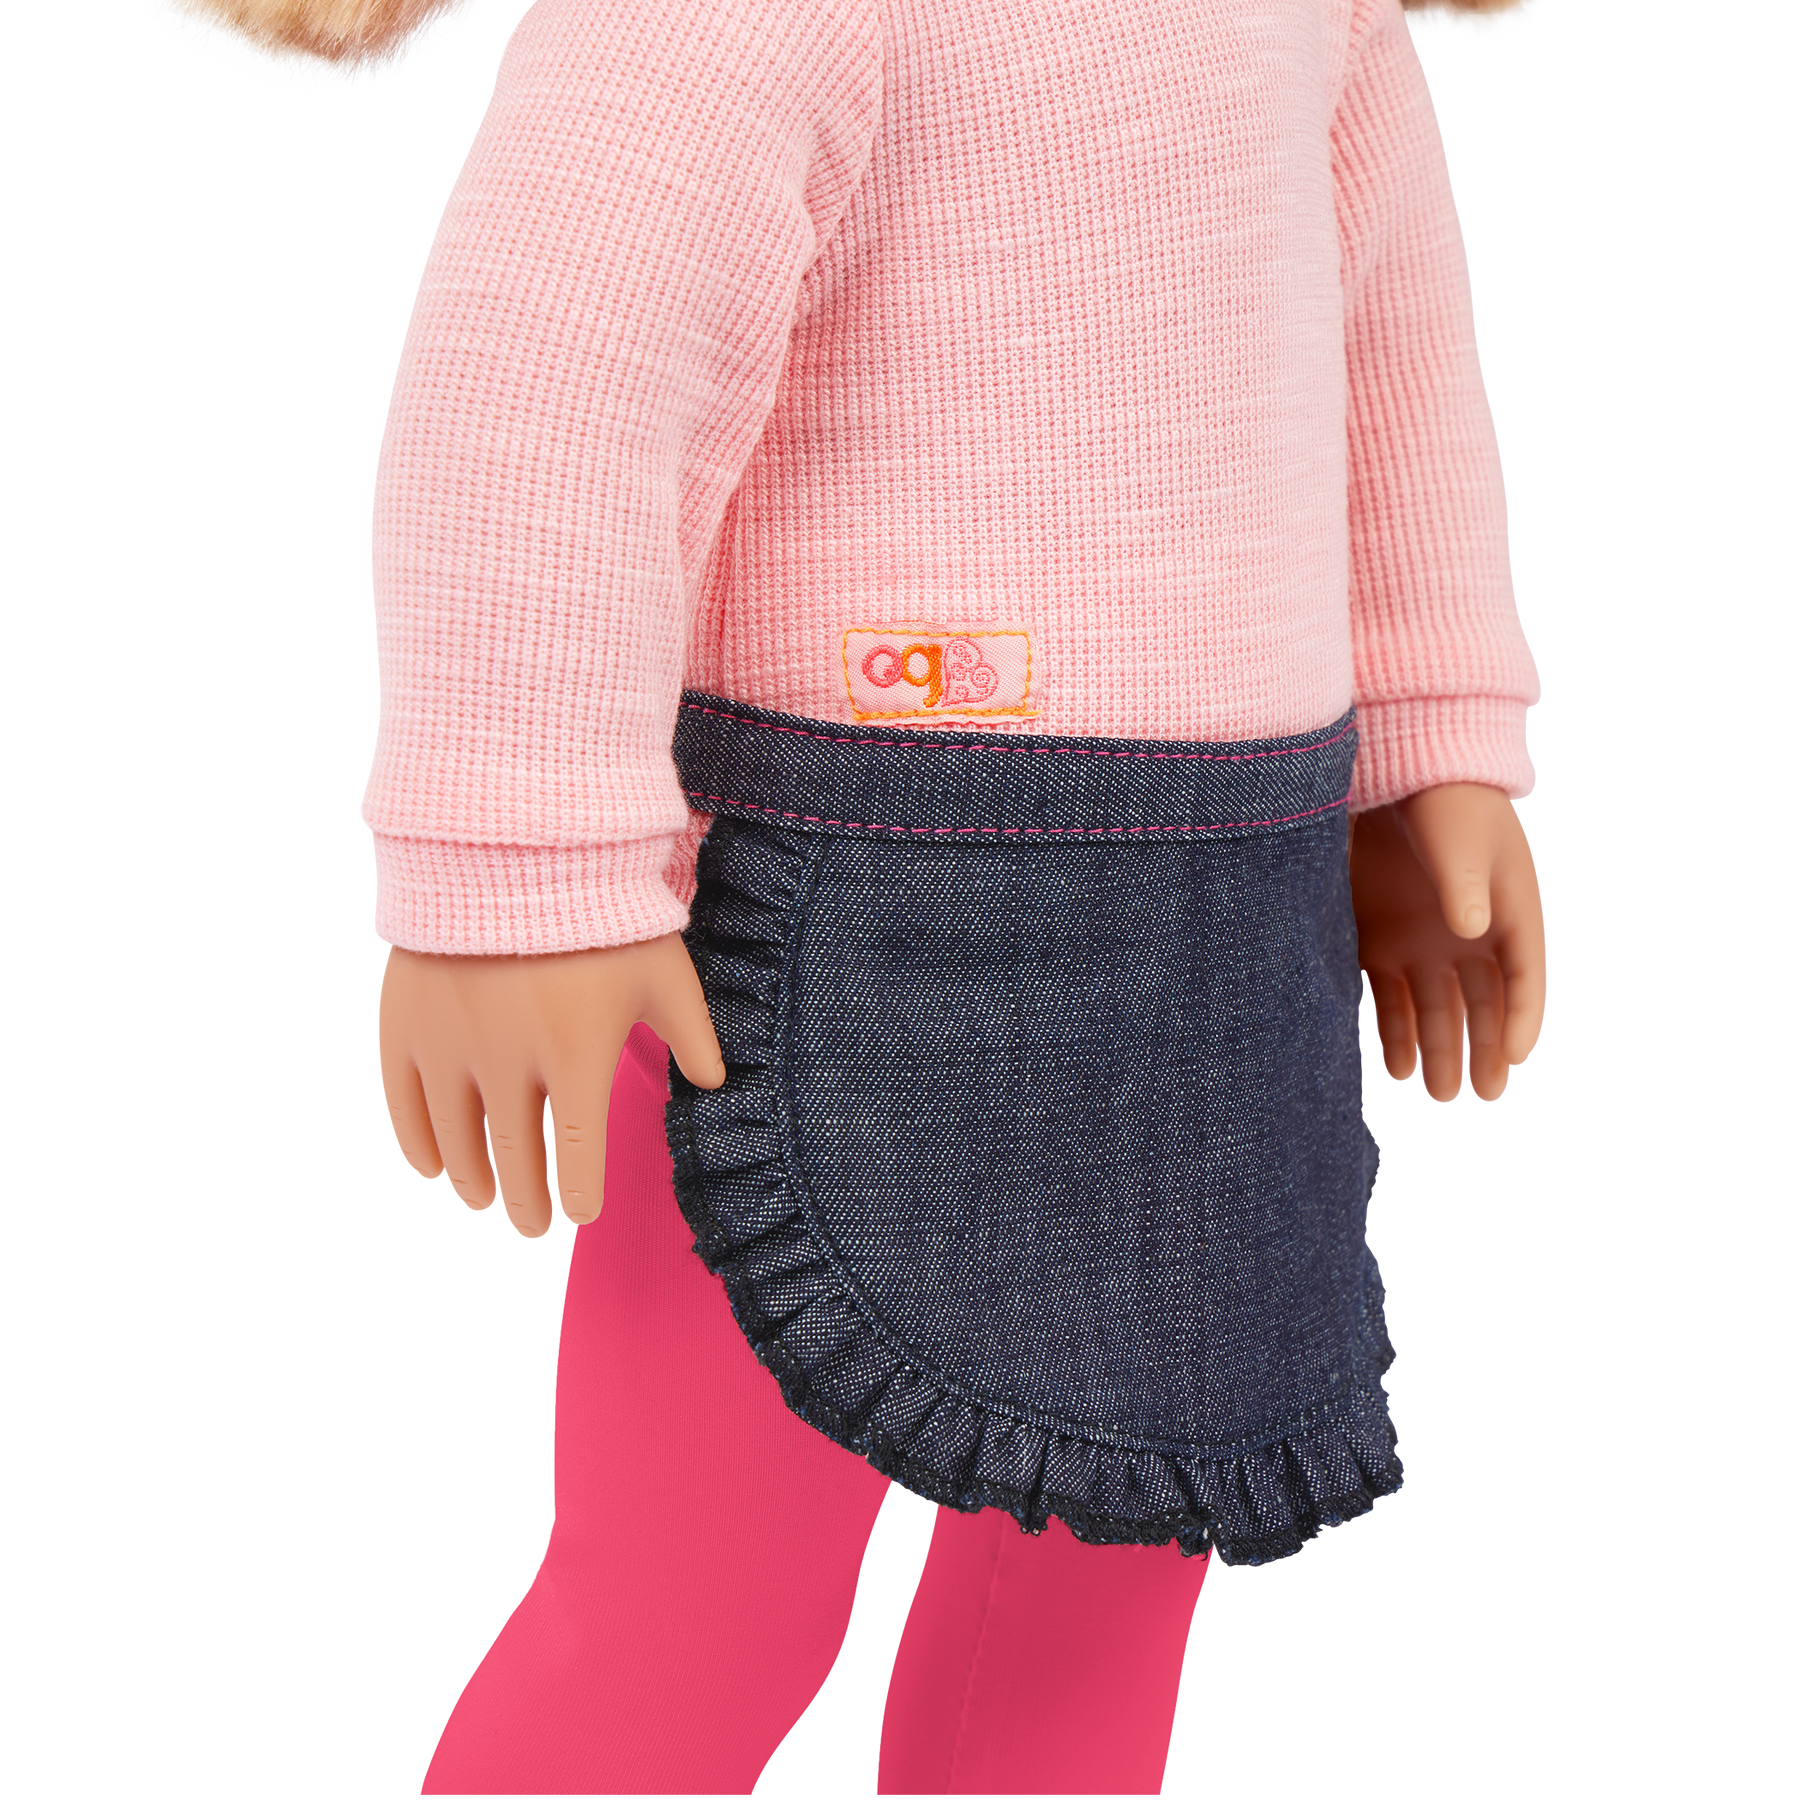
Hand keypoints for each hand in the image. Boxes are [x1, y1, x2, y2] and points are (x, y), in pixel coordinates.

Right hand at [375, 933, 726, 1238]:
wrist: (512, 841)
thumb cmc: (602, 907)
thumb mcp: (663, 968)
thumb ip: (691, 1032)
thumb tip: (716, 1083)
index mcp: (577, 1053)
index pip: (579, 1152)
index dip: (579, 1193)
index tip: (581, 1212)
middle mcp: (509, 1060)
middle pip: (515, 1158)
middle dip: (527, 1200)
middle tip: (533, 1223)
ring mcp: (449, 1045)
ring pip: (458, 1141)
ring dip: (473, 1180)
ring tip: (484, 1199)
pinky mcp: (404, 1024)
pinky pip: (403, 1103)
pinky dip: (417, 1143)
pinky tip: (432, 1167)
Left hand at [1349, 784, 1547, 1104]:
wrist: (1395, 777)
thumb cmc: (1445, 805)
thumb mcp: (1460, 840)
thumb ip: (1465, 884)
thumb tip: (1472, 928)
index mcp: (1510, 913)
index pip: (1525, 978)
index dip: (1524, 1019)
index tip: (1517, 1058)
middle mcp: (1471, 938)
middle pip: (1486, 1006)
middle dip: (1486, 1051)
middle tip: (1487, 1096)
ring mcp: (1426, 944)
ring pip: (1439, 1012)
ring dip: (1439, 1052)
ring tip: (1438, 1093)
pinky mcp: (1382, 942)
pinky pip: (1392, 999)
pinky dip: (1396, 1033)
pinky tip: (1397, 1068)